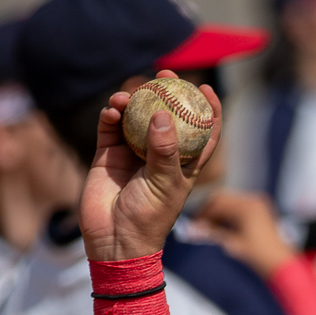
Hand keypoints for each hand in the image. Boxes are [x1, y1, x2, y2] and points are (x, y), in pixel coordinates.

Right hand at [79, 71, 221, 261]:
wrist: (115, 240)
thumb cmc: (149, 218)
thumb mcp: (164, 183)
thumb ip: (164, 150)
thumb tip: (163, 115)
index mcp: (183, 164)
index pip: (202, 133)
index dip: (207, 110)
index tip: (205, 88)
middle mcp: (159, 155)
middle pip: (166, 116)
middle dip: (165, 93)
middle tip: (163, 74)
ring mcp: (132, 153)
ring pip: (135, 117)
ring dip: (132, 101)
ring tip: (127, 95)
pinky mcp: (108, 155)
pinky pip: (110, 128)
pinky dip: (111, 115)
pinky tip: (111, 110)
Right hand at [196, 190, 294, 279]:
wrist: (281, 263)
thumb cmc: (258, 256)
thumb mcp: (232, 244)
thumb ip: (212, 234)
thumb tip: (191, 230)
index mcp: (246, 207)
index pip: (217, 204)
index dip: (203, 214)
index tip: (193, 225)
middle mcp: (253, 200)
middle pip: (223, 199)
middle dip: (209, 212)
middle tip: (199, 225)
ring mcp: (259, 203)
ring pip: (231, 202)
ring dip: (219, 212)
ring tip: (209, 228)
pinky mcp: (262, 209)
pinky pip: (240, 206)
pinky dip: (230, 214)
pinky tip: (223, 226)